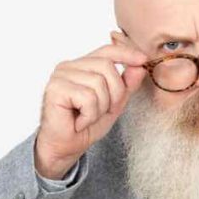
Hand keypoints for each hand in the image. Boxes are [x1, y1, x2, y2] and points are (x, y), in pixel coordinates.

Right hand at [34, 32, 148, 178]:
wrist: (65, 148)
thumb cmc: (85, 126)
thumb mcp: (114, 105)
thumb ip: (126, 86)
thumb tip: (139, 67)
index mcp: (82, 66)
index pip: (107, 51)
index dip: (126, 53)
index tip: (143, 59)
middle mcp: (69, 66)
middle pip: (107, 67)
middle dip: (114, 94)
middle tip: (102, 112)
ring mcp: (60, 76)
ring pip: (98, 83)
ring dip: (100, 107)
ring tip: (87, 117)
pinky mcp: (55, 89)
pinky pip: (87, 97)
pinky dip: (89, 115)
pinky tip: (79, 121)